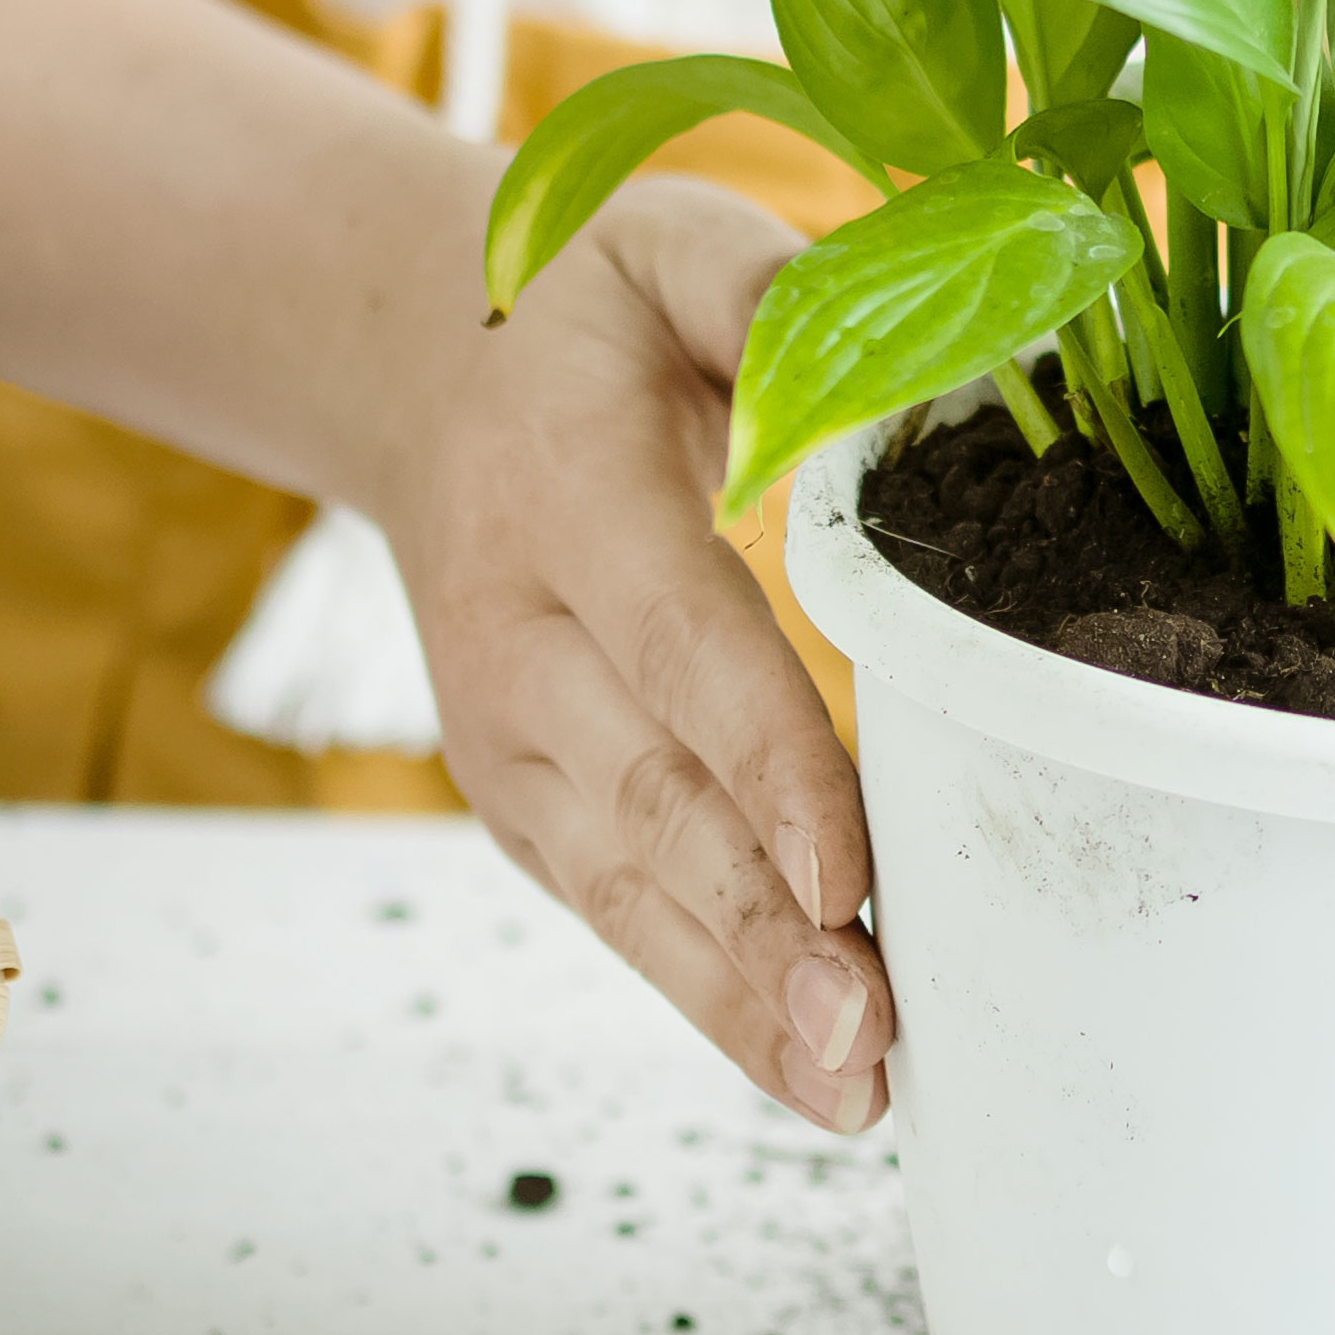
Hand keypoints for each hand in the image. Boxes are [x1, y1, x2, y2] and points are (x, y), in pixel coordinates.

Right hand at [375, 170, 895, 1132]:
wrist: (413, 368)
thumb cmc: (586, 310)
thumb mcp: (674, 246)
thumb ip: (780, 295)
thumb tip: (921, 357)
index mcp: (566, 500)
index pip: (683, 648)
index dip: (768, 768)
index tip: (849, 876)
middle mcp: (521, 644)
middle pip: (655, 806)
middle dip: (766, 936)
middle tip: (869, 1036)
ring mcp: (510, 741)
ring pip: (632, 888)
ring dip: (741, 1000)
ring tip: (852, 1087)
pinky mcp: (527, 799)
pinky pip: (620, 907)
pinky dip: (708, 995)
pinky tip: (804, 1070)